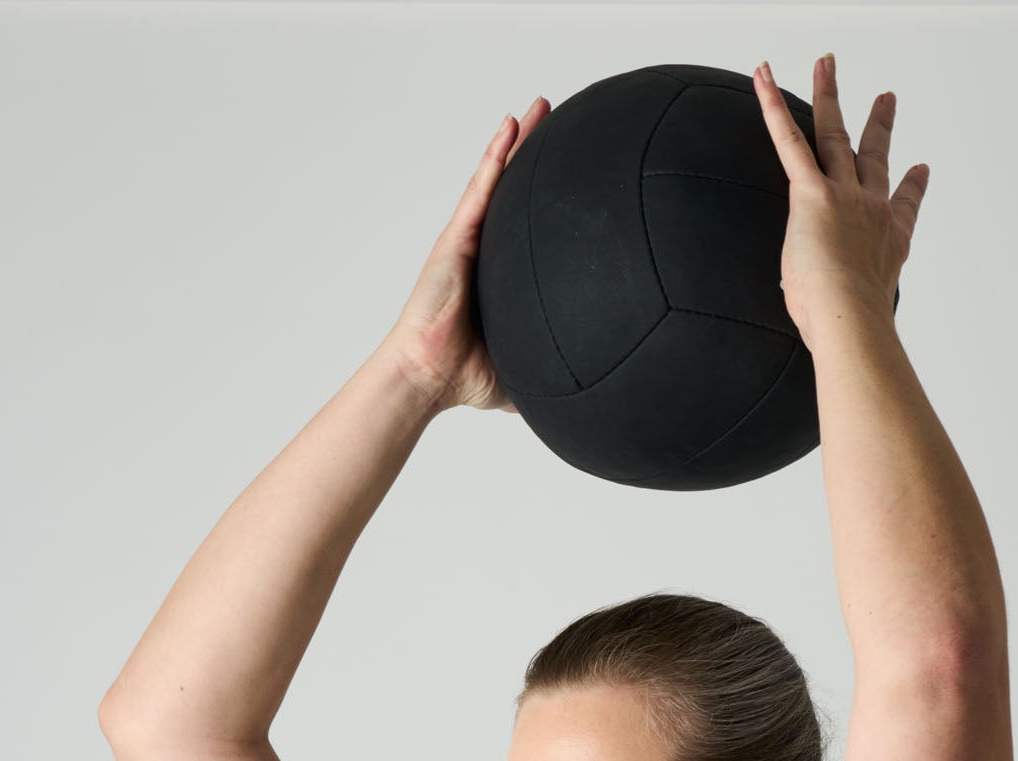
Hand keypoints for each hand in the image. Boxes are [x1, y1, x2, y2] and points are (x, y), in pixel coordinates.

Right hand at [382, 99, 551, 412]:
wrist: (430, 377)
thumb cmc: (463, 377)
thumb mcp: (523, 371)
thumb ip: (551, 371)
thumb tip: (587, 396)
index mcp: (500, 273)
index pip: (528, 226)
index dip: (547, 197)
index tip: (573, 174)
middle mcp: (484, 250)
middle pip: (514, 191)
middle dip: (534, 154)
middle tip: (559, 121)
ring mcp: (469, 241)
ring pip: (498, 180)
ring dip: (517, 142)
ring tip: (540, 108)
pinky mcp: (456, 240)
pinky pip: (480, 191)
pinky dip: (495, 158)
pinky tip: (511, 128)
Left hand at [750, 54, 927, 351]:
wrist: (851, 324)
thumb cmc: (849, 332)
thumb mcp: (853, 317)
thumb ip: (843, 308)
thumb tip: (824, 331)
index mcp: (888, 242)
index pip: (903, 206)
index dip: (913, 186)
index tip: (919, 170)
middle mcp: (872, 210)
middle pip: (875, 155)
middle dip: (880, 123)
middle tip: (886, 99)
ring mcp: (845, 196)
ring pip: (836, 133)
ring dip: (829, 94)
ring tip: (826, 65)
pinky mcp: (812, 194)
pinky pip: (789, 140)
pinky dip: (773, 106)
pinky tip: (763, 76)